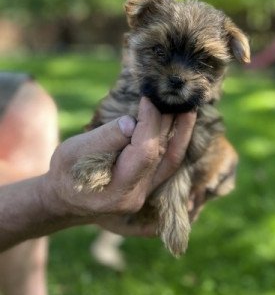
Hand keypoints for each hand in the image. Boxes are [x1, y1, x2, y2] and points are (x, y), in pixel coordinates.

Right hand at [41, 97, 195, 233]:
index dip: (149, 122)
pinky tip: (181, 123)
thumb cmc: (66, 173)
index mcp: (117, 190)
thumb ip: (104, 139)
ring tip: (189, 108)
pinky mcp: (149, 186)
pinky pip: (168, 162)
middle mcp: (137, 195)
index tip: (147, 99)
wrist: (65, 198)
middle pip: (160, 154)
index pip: (144, 152)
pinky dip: (175, 141)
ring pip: (171, 160)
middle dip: (167, 122)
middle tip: (171, 96)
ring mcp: (146, 193)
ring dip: (181, 133)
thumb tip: (130, 122)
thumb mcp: (73, 152)